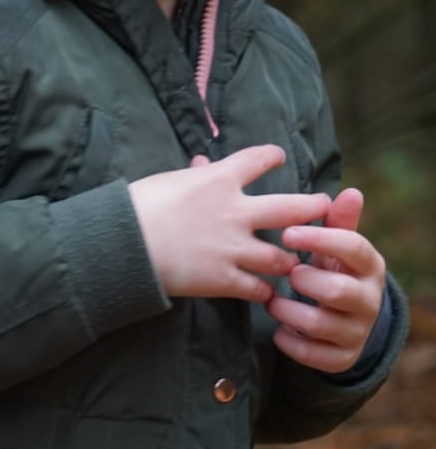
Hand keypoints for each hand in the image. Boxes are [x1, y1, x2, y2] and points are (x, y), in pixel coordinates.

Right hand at [128, 145, 329, 301]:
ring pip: (280, 256)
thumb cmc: (139, 205)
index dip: (272, 156)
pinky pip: (257, 288)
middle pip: (290, 208)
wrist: (126, 243)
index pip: (257, 160)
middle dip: (311, 208)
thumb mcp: (168, 181)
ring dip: (289, 259)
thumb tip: (201, 162)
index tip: (279, 156)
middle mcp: (236, 212)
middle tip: (322, 207)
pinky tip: (266, 292)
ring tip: (294, 262)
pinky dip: (264, 291)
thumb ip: (193, 174)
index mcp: (220, 180)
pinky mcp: (223, 279)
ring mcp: (233, 248)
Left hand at [267, 187, 385, 372]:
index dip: (321, 239)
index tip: (287, 233)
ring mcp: (356, 332)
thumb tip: (350, 191)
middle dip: (304, 280)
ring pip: (319, 324)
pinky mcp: (342, 358)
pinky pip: (313, 356)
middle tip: (286, 272)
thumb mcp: (338, 247)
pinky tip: (279, 330)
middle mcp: (368, 301)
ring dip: (287, 311)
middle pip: (337, 290)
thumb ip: (339, 222)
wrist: (349, 319)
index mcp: (369, 267)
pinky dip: (290, 342)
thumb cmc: (334, 270)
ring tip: (272, 300)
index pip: (354, 248)